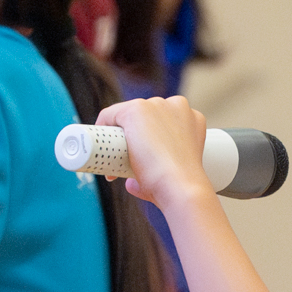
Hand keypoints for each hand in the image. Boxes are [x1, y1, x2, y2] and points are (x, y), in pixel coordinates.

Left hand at [95, 96, 211, 209]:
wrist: (181, 187)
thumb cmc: (180, 187)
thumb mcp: (174, 174)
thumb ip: (156, 174)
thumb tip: (133, 184)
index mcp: (191, 118)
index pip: (161, 121)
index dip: (147, 137)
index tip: (137, 157)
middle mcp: (176, 105)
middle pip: (144, 117)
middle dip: (132, 135)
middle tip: (122, 161)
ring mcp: (155, 105)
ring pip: (127, 115)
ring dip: (117, 133)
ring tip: (110, 157)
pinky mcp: (136, 110)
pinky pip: (110, 114)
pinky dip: (101, 126)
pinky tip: (99, 141)